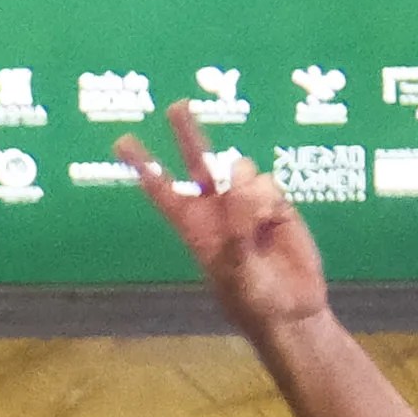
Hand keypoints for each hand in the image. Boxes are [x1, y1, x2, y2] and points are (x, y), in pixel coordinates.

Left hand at [117, 106, 330, 335]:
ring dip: (248, 192)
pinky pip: (268, 183)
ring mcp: (247, 204)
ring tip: (258, 226)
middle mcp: (218, 210)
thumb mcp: (239, 272)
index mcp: (195, 229)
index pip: (164, 192)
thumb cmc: (256, 301)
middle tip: (177, 106)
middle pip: (198, 163)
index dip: (145, 167)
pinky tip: (276, 224)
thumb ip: (237, 227)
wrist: (294, 310)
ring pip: (241, 170)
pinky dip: (270, 200)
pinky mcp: (275, 203)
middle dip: (188, 133)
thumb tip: (239, 179)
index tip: (123, 143)